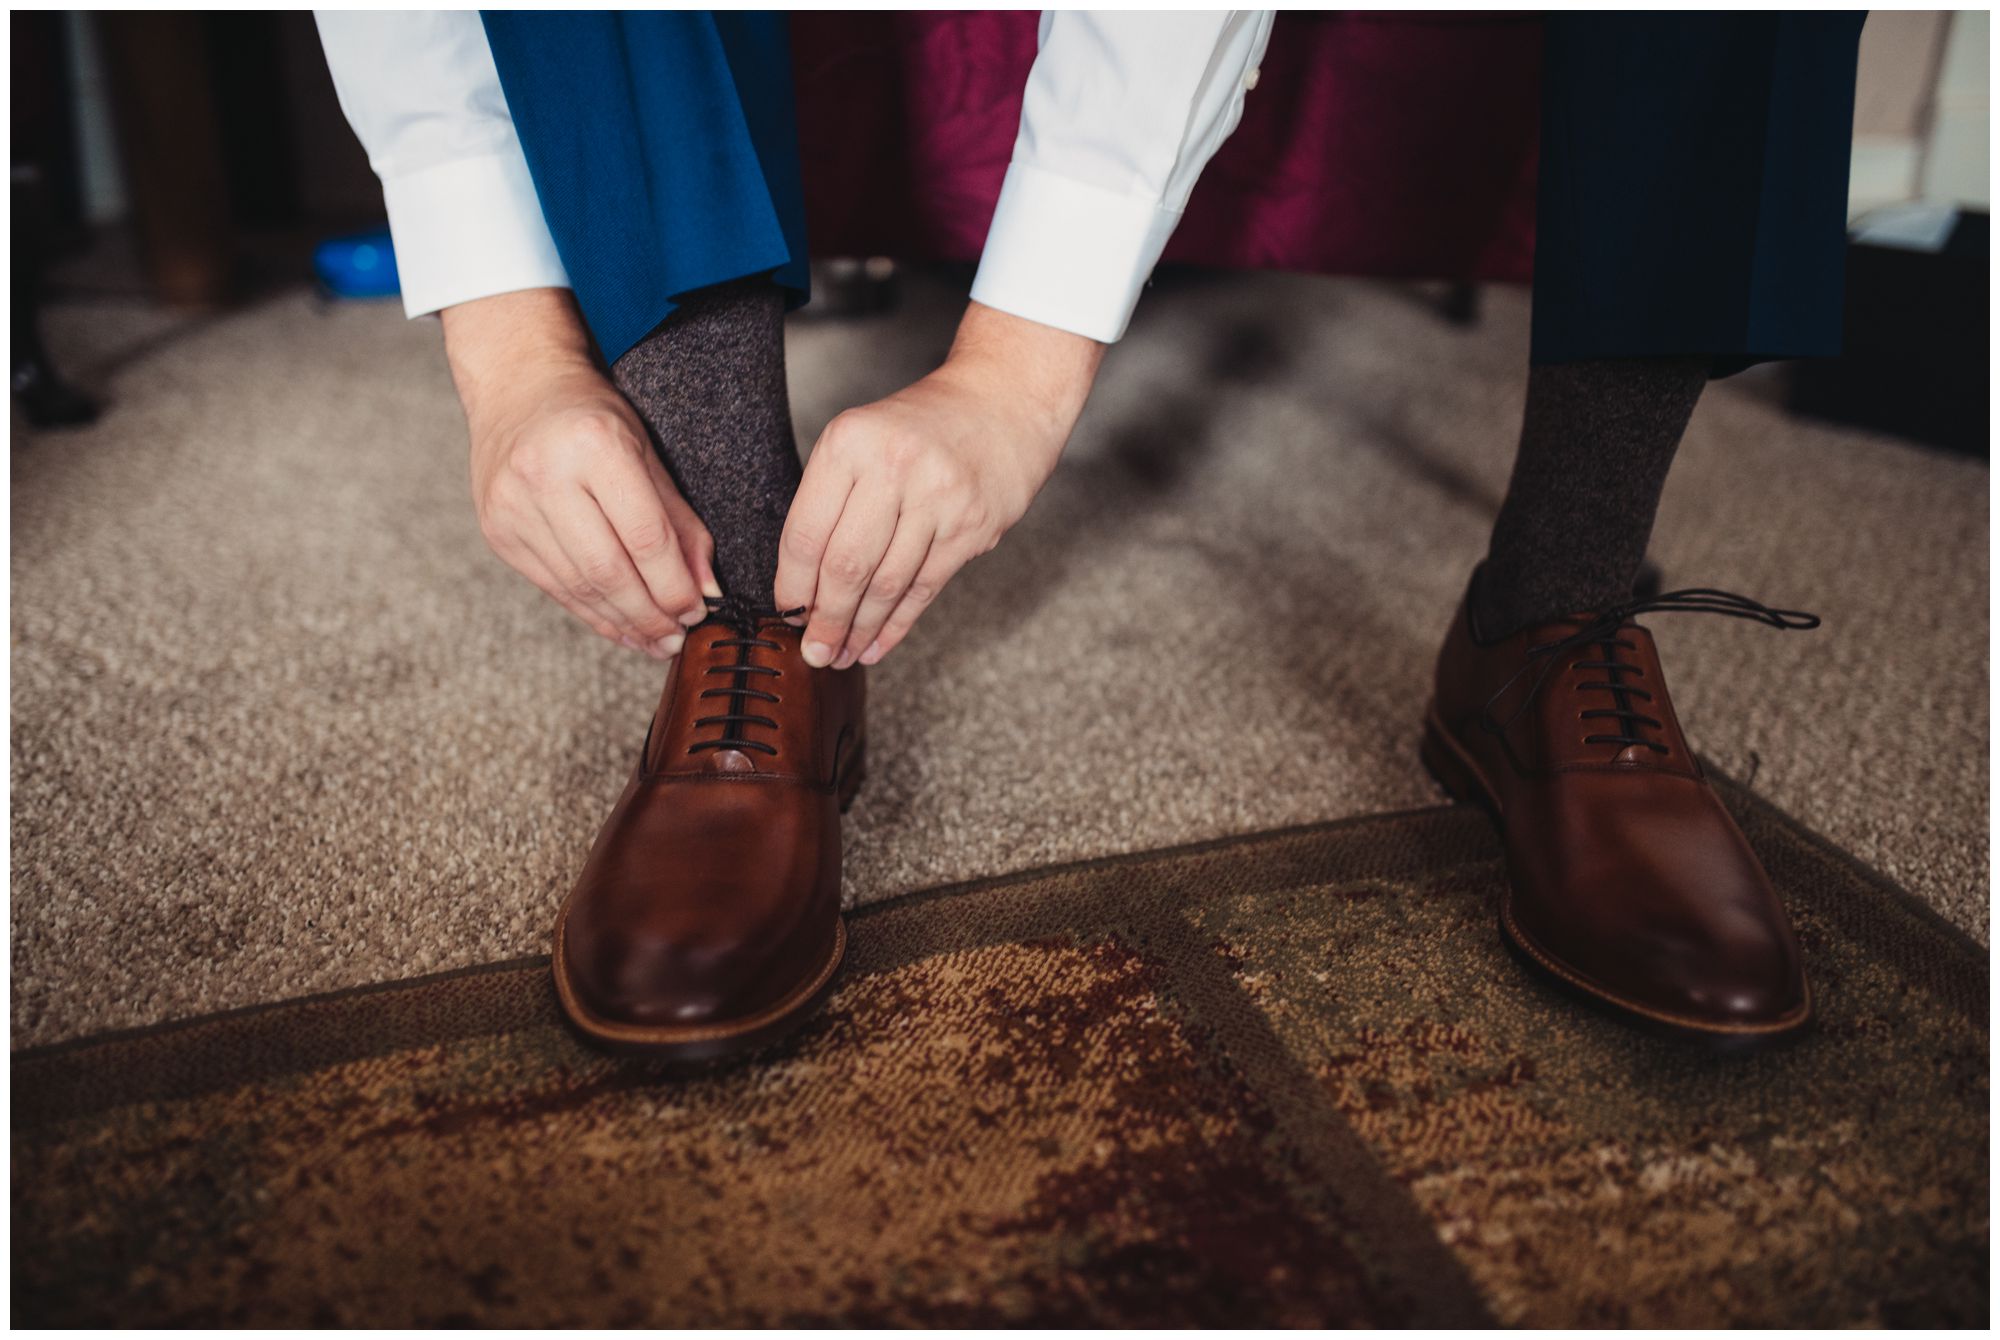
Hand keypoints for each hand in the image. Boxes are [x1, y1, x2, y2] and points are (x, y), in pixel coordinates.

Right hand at [441, 289, 717, 660]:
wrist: (516, 388)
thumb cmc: (591, 417)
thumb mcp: (645, 451)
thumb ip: (678, 521)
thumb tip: (705, 587)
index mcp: (593, 445)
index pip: (644, 535)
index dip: (674, 584)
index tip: (698, 610)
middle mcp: (545, 475)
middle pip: (608, 569)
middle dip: (649, 613)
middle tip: (677, 637)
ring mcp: (512, 506)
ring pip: (577, 586)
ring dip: (622, 622)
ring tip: (654, 641)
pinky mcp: (496, 532)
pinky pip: (552, 587)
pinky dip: (590, 612)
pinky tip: (618, 626)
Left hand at [775, 301, 1103, 667]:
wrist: (1004, 400)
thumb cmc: (921, 426)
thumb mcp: (861, 437)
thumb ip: (831, 498)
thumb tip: (802, 584)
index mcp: (850, 443)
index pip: (807, 533)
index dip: (793, 585)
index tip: (786, 614)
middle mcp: (894, 468)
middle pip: (846, 567)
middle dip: (824, 620)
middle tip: (813, 652)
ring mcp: (939, 499)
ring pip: (886, 585)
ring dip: (859, 629)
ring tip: (840, 654)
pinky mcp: (973, 527)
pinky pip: (925, 588)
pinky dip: (897, 623)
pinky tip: (877, 644)